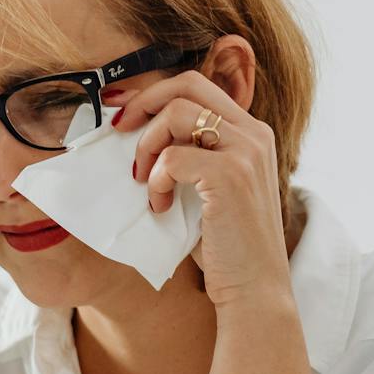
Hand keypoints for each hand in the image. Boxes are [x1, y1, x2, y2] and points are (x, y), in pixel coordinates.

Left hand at [109, 70, 292, 308]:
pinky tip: (160, 206)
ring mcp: (246, 152)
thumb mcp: (208, 189)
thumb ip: (190, 157)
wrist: (254, 288)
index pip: (198, 86)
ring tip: (145, 182)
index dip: (154, 93)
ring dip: (148, 146)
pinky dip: (156, 181)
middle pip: (187, 85)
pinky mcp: (231, 176)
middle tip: (119, 130)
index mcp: (250, 133)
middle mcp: (253, 134)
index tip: (122, 110)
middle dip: (144, 102)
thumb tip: (138, 135)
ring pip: (177, 114)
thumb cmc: (225, 245)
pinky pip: (173, 158)